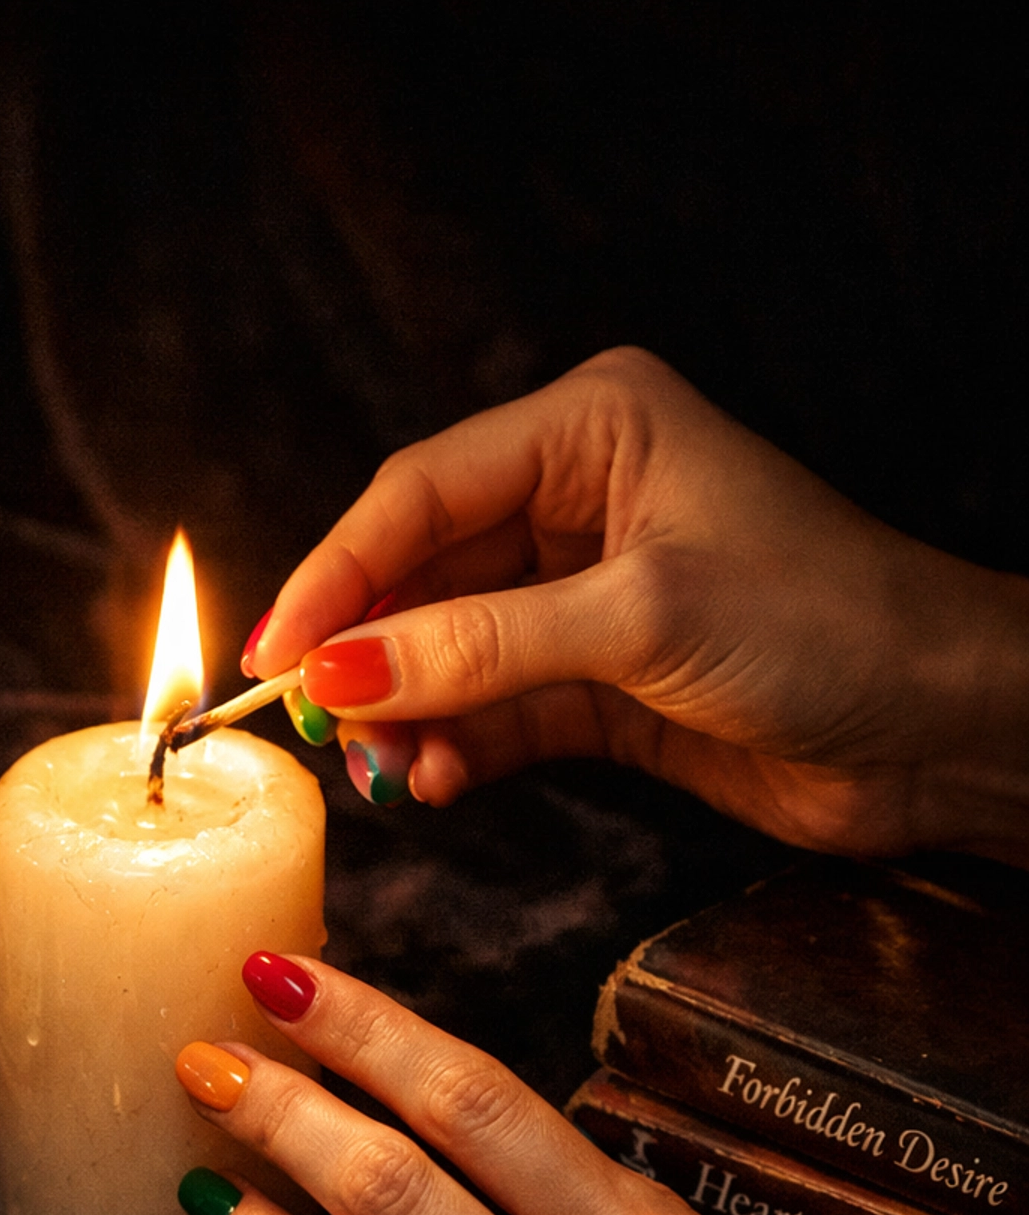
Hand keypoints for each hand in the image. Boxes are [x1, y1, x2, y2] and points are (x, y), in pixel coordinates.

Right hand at [249, 349, 1028, 862]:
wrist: (942, 727)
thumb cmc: (829, 625)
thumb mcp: (642, 620)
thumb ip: (483, 647)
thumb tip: (344, 669)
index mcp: (593, 430)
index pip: (420, 492)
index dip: (336, 571)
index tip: (273, 653)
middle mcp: (581, 502)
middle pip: (422, 573)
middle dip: (368, 653)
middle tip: (317, 727)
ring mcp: (586, 597)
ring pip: (449, 651)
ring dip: (409, 714)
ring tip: (389, 773)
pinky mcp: (601, 684)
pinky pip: (492, 711)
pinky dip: (457, 748)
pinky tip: (436, 784)